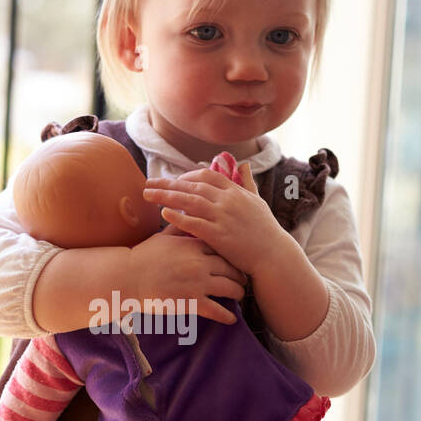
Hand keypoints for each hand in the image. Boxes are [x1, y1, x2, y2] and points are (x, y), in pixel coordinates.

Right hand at [127, 222, 246, 325]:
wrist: (127, 278)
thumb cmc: (143, 256)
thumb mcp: (163, 236)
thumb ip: (180, 227)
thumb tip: (187, 213)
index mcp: (193, 245)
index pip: (222, 248)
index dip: (232, 255)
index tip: (237, 259)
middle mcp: (199, 263)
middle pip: (231, 268)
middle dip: (240, 275)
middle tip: (244, 279)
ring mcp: (197, 284)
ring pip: (230, 288)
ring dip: (238, 293)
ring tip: (240, 296)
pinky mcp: (191, 303)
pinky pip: (217, 311)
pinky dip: (226, 316)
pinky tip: (231, 319)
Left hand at [143, 165, 281, 276]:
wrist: (273, 255)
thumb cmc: (265, 230)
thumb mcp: (258, 201)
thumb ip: (248, 182)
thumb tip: (245, 165)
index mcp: (235, 191)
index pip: (206, 175)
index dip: (186, 176)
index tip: (173, 181)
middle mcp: (227, 200)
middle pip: (192, 186)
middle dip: (167, 184)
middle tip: (148, 184)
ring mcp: (223, 217)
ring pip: (189, 201)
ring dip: (166, 197)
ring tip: (148, 195)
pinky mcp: (219, 235)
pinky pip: (194, 223)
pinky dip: (178, 217)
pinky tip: (163, 214)